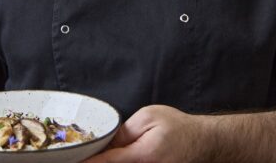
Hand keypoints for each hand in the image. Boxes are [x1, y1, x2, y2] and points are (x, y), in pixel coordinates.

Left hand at [83, 105, 212, 162]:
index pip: (107, 162)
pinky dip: (117, 162)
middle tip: (74, 158)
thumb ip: (124, 131)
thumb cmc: (177, 127)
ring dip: (107, 162)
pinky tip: (110, 157)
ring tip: (92, 157)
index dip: (87, 161)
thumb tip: (103, 144)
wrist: (204, 143)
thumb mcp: (149, 117)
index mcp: (142, 155)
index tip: (71, 160)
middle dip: (96, 162)